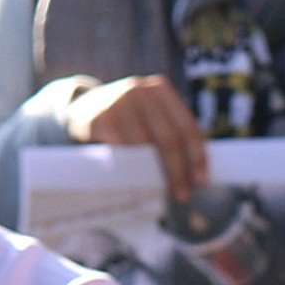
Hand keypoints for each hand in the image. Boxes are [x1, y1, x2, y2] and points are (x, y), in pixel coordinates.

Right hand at [60, 74, 207, 197]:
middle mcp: (141, 91)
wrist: (82, 107)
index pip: (187, 126)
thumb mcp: (150, 114)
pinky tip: (134, 180)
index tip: (202, 181)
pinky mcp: (100, 118)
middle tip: (183, 195)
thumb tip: (197, 173)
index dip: (197, 156)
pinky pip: (120, 148)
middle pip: (168, 138)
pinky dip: (129, 166)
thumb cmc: (128, 118)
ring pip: (144, 145)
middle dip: (178, 171)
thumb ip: (171, 132)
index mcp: (161, 89)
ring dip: (153, 172)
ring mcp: (118, 102)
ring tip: (159, 190)